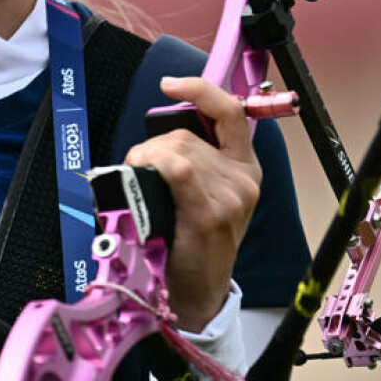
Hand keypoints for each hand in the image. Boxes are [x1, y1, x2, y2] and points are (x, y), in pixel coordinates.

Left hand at [123, 75, 261, 331]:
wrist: (194, 296)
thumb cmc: (187, 243)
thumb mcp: (198, 196)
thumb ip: (189, 164)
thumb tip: (153, 144)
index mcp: (243, 168)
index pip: (229, 112)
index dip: (199, 90)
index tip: (169, 85)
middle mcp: (243, 179)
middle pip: (183, 135)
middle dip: (150, 148)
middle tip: (137, 176)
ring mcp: (231, 196)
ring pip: (174, 151)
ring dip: (145, 162)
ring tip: (141, 191)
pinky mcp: (212, 213)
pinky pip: (178, 170)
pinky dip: (155, 168)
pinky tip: (147, 186)